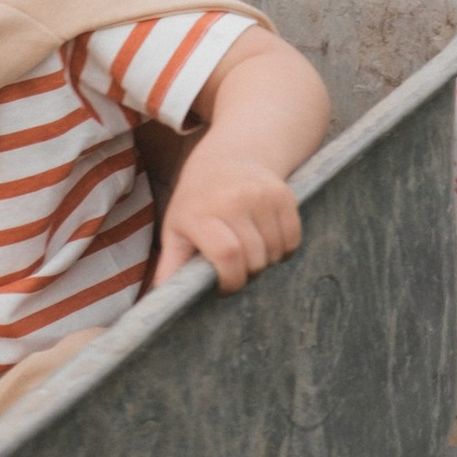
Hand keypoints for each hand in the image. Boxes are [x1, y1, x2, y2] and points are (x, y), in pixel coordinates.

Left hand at [156, 141, 302, 292]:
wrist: (229, 156)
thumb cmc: (198, 201)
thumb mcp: (176, 227)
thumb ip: (172, 264)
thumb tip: (163, 300)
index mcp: (201, 213)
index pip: (227, 255)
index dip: (230, 280)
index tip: (224, 286)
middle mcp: (234, 200)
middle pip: (254, 259)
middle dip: (248, 275)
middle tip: (237, 269)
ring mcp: (262, 196)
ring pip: (275, 251)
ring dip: (266, 262)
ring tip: (250, 252)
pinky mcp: (284, 195)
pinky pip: (293, 239)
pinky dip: (284, 249)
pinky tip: (268, 241)